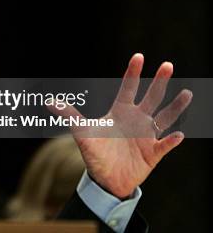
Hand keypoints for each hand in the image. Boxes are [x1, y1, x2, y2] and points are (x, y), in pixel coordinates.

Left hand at [49, 53, 191, 198]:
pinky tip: (177, 135)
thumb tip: (49, 101)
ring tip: (186, 93)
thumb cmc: (95, 152)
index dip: (132, 73)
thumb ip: (68, 115)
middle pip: (151, 97)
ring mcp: (147, 136)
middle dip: (159, 82)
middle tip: (168, 65)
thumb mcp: (81, 132)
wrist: (105, 178)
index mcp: (120, 112)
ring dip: (175, 107)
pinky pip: (165, 145)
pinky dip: (171, 141)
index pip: (128, 88)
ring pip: (165, 117)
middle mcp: (137, 120)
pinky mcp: (153, 153)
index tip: (138, 56)